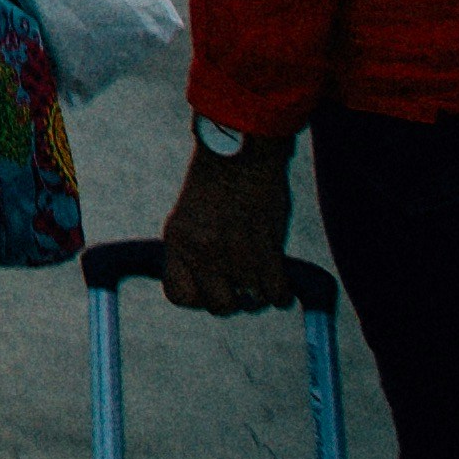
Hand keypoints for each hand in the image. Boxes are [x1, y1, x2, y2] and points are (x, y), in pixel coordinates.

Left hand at [159, 141, 294, 314]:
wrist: (240, 152)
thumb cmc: (217, 179)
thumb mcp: (190, 214)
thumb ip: (197, 249)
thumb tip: (214, 283)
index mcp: (177, 241)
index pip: (178, 295)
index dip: (197, 297)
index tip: (209, 287)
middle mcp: (201, 252)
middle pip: (219, 306)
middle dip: (233, 300)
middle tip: (242, 283)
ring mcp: (233, 254)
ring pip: (250, 302)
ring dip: (259, 294)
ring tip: (262, 276)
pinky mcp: (265, 251)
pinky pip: (276, 294)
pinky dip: (282, 293)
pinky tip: (281, 281)